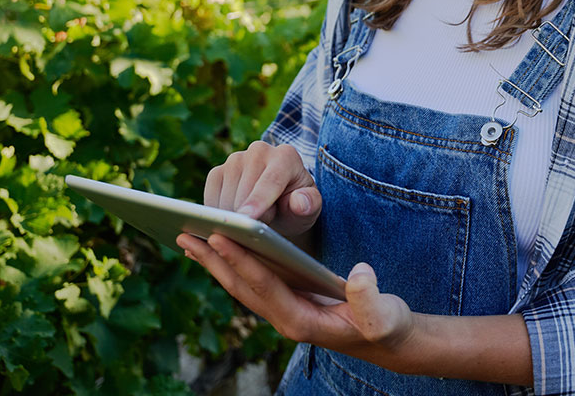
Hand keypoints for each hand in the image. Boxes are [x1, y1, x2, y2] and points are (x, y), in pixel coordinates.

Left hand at [176, 233, 418, 370]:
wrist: (389, 340)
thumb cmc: (387, 325)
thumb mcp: (384, 314)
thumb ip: (370, 297)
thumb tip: (358, 274)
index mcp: (302, 321)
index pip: (264, 285)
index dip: (241, 259)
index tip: (218, 234)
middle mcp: (285, 319)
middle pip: (241, 287)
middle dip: (213, 260)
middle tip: (184, 235)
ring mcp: (283, 312)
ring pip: (241, 285)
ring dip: (215, 262)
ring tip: (190, 238)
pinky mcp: (287, 302)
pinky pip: (252, 282)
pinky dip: (232, 264)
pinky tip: (220, 248)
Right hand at [204, 140, 319, 237]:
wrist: (280, 205)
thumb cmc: (296, 208)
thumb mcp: (310, 210)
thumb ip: (309, 205)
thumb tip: (299, 202)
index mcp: (286, 156)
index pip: (271, 181)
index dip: (258, 201)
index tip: (247, 219)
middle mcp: (259, 151)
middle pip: (245, 191)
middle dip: (249, 217)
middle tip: (262, 228)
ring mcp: (235, 159)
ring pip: (226, 197)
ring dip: (234, 218)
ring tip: (251, 222)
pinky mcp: (217, 172)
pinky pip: (210, 198)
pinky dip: (218, 215)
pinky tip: (233, 220)